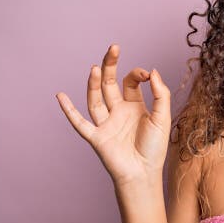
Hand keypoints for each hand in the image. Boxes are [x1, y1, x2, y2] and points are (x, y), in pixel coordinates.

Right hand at [55, 44, 170, 185]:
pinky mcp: (96, 137)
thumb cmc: (154, 148)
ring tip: (95, 67)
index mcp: (135, 106)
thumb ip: (160, 94)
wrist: (144, 174)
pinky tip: (60, 96)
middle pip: (109, 84)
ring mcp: (106, 123)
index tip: (145, 74)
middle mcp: (118, 112)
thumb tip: (153, 71)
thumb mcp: (163, 118)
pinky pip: (79, 122)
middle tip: (113, 47)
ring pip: (95, 99)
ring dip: (93, 84)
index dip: (137, 74)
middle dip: (110, 66)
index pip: (130, 82)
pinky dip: (69, 110)